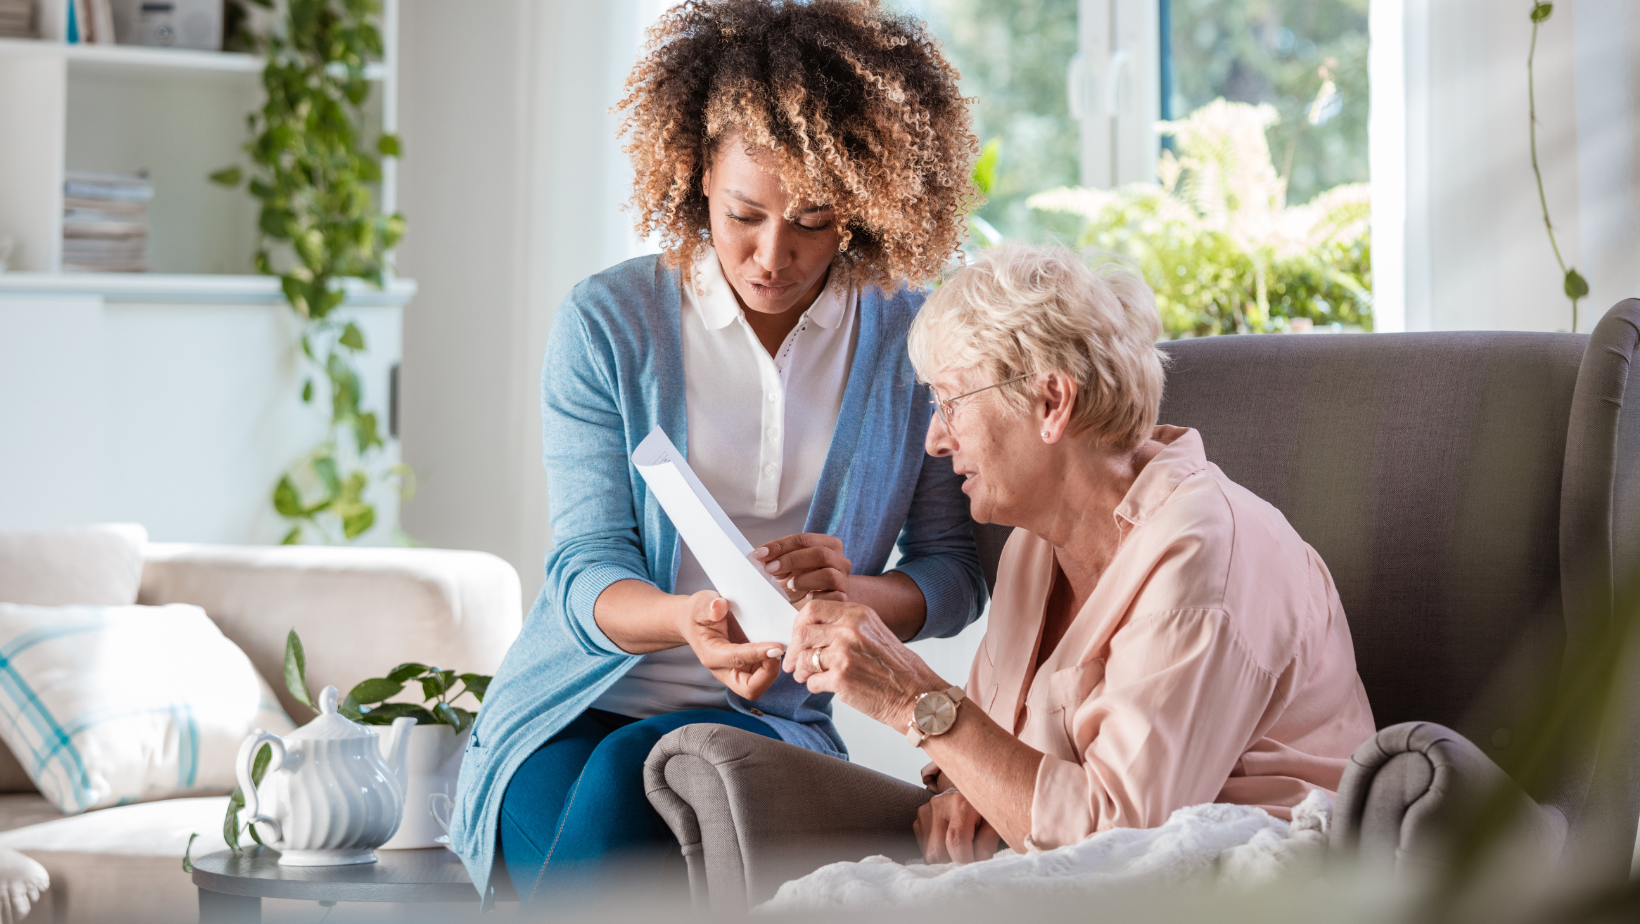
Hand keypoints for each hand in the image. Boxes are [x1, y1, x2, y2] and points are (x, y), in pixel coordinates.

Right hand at [677, 591, 783, 700]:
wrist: (694, 621)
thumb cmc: (697, 614)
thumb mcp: (700, 604)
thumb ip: (709, 606)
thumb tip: (719, 607)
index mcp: (712, 656)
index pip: (737, 660)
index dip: (758, 654)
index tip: (776, 646)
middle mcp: (724, 669)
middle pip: (750, 689)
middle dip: (769, 674)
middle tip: (778, 650)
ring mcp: (736, 670)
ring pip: (760, 683)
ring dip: (773, 668)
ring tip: (780, 645)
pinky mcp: (746, 667)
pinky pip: (763, 673)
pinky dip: (773, 662)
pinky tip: (777, 645)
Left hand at [752, 533, 850, 603]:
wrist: (809, 609)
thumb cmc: (795, 584)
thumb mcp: (783, 568)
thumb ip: (774, 559)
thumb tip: (759, 556)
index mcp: (827, 544)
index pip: (804, 539)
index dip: (780, 545)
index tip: (759, 554)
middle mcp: (840, 560)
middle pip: (819, 553)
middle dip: (791, 560)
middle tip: (769, 569)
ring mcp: (844, 580)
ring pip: (828, 575)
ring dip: (804, 580)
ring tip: (789, 585)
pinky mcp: (843, 600)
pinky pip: (833, 598)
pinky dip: (817, 598)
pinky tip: (807, 599)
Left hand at [784, 600, 945, 728]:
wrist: (916, 696)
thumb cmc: (896, 668)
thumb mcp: (873, 632)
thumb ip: (845, 625)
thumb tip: (809, 630)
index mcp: (857, 614)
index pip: (812, 609)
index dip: (798, 624)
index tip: (797, 638)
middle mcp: (849, 629)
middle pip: (802, 633)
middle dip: (794, 650)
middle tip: (793, 663)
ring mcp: (844, 653)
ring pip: (803, 658)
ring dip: (801, 671)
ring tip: (806, 677)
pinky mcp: (841, 679)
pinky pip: (812, 681)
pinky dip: (813, 686)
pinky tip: (825, 687)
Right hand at [914, 789, 1000, 864]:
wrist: (968, 790)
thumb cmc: (984, 810)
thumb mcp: (993, 823)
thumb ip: (987, 843)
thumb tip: (979, 863)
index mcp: (961, 803)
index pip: (956, 840)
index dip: (965, 860)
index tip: (974, 867)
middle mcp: (939, 804)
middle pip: (938, 851)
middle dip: (953, 862)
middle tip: (968, 858)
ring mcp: (925, 811)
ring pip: (929, 854)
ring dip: (945, 860)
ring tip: (959, 849)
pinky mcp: (919, 819)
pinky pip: (924, 849)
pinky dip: (938, 854)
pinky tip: (949, 844)